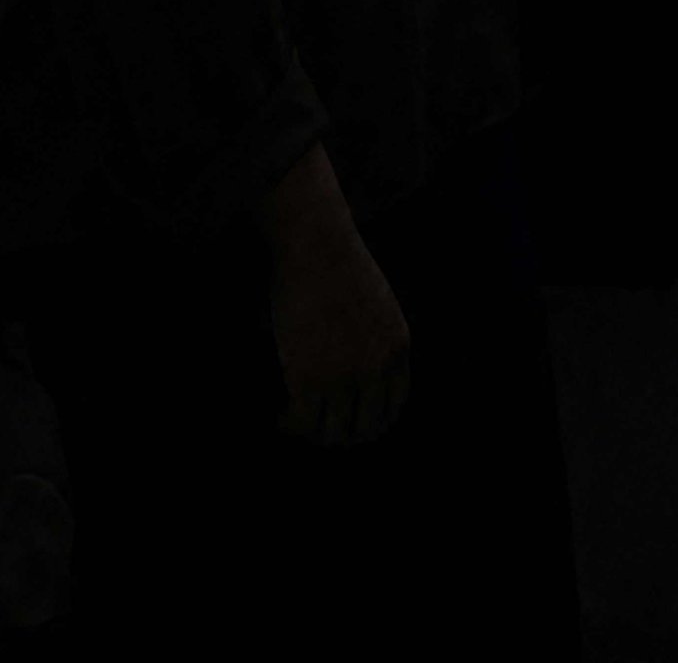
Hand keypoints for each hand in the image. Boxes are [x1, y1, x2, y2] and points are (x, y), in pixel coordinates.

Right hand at [260, 146, 410, 444]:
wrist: (315, 244)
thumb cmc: (336, 263)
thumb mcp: (376, 302)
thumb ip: (375, 337)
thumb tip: (353, 363)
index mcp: (398, 348)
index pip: (394, 406)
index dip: (371, 419)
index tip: (348, 418)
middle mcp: (377, 369)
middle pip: (366, 427)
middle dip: (343, 432)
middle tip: (319, 425)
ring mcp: (344, 377)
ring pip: (334, 433)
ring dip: (314, 433)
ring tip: (295, 421)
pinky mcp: (309, 379)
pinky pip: (303, 423)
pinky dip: (290, 426)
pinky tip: (279, 416)